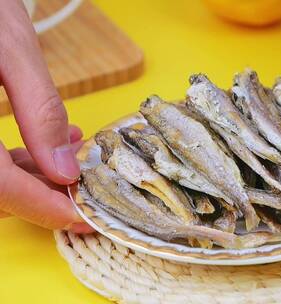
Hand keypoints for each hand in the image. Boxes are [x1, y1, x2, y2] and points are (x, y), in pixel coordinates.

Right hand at [0, 0, 91, 232]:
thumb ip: (40, 111)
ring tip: (76, 156)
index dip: (44, 208)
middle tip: (86, 188)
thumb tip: (65, 170)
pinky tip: (50, 143)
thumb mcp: (9, 51)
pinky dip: (16, 158)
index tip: (82, 219)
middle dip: (44, 195)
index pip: (0, 189)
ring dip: (34, 176)